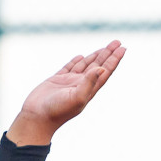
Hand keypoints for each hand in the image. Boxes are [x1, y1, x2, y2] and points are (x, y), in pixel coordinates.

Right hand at [7, 41, 125, 146]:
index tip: (123, 48)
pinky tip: (81, 57)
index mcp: (88, 90)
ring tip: (104, 48)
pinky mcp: (56, 81)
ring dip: (95, 56)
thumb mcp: (76, 97)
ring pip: (85, 66)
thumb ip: (89, 83)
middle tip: (117, 42)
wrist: (37, 118)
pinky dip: (76, 61)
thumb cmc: (57, 111)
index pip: (105, 72)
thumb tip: (102, 69)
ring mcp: (68, 83)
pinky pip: (69, 68)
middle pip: (98, 66)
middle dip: (108, 54)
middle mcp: (80, 85)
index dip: (114, 60)